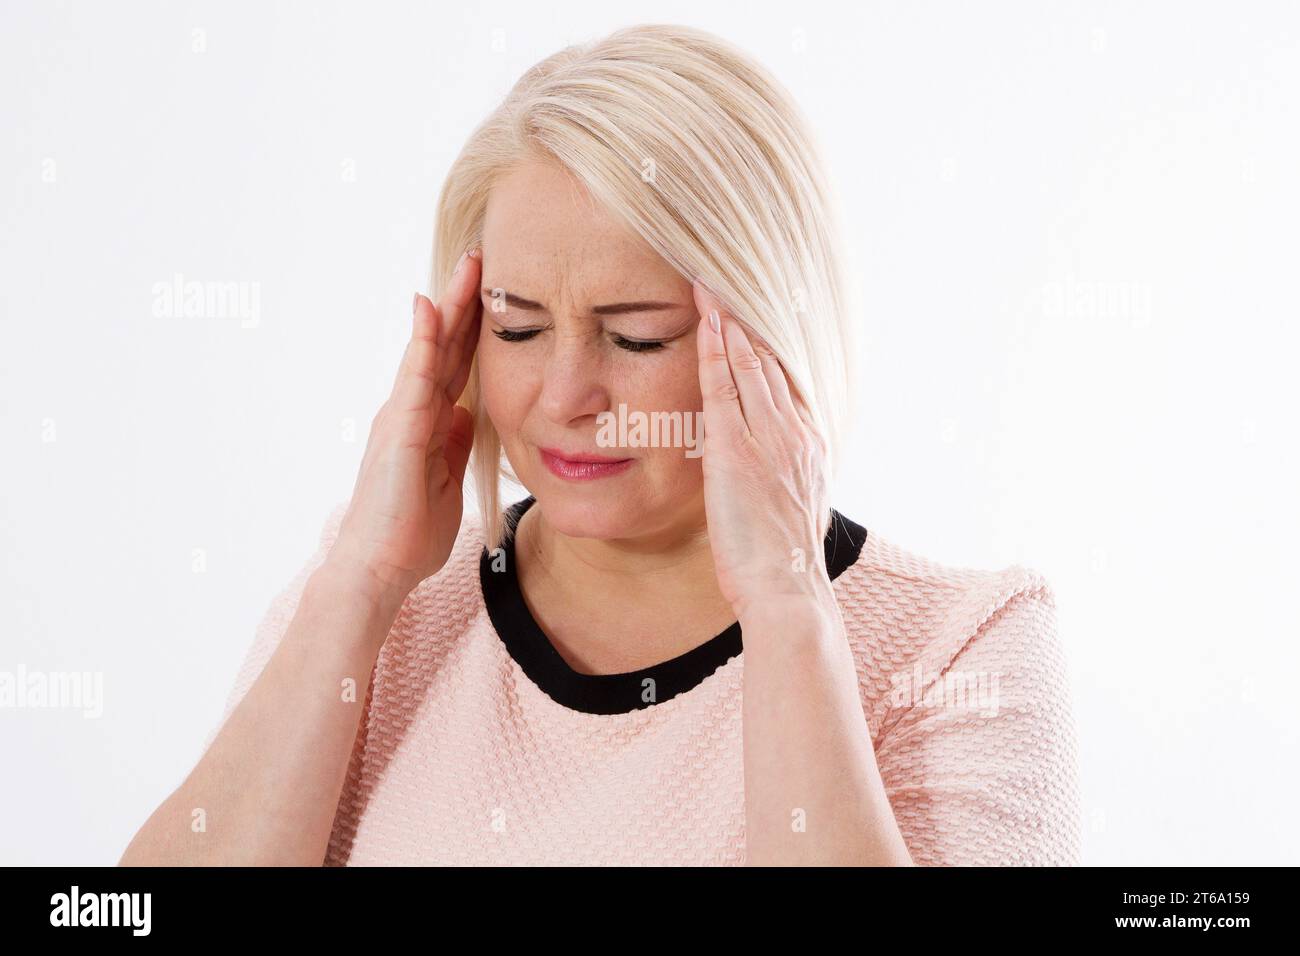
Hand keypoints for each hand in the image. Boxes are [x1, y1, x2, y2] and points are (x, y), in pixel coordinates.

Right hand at [328, 248, 483, 603]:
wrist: (381, 568)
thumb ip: (454, 444)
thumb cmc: (410, 532)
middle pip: (442, 346)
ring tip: (467, 266)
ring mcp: (402, 417)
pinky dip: (422, 342)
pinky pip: (414, 378)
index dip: (474, 328)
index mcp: (427, 423)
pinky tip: (431, 310)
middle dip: (464, 303)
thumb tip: (468, 414)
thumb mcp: (446, 480)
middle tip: (482, 258)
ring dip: (448, 307)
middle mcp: (411, 411)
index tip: (495, 293)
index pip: (454, 364)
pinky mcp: (398, 430)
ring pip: (428, 350)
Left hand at [692, 281, 835, 622]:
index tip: (752, 310)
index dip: (766, 341)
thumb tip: (762, 465)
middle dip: (750, 319)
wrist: (787, 591)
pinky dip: (718, 353)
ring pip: (751, 366)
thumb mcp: (786, 509)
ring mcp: (771, 440)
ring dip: (732, 322)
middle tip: (732, 276)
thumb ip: (777, 475)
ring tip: (714, 283)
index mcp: (807, 445)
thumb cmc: (780, 563)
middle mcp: (796, 434)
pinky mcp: (740, 453)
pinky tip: (708, 322)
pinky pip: (727, 390)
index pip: (784, 379)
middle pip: (771, 362)